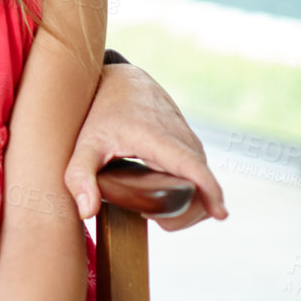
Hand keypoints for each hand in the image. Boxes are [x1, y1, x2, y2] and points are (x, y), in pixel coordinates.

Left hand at [64, 63, 226, 230]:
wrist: (121, 80)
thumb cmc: (102, 111)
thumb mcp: (86, 143)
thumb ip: (79, 176)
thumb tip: (86, 211)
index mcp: (159, 138)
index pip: (195, 168)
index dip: (211, 192)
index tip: (220, 214)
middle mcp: (182, 139)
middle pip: (202, 185)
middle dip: (187, 213)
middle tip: (156, 220)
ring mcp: (189, 140)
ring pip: (202, 181)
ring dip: (189, 204)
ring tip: (157, 212)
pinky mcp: (189, 143)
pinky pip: (199, 173)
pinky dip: (191, 191)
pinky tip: (168, 200)